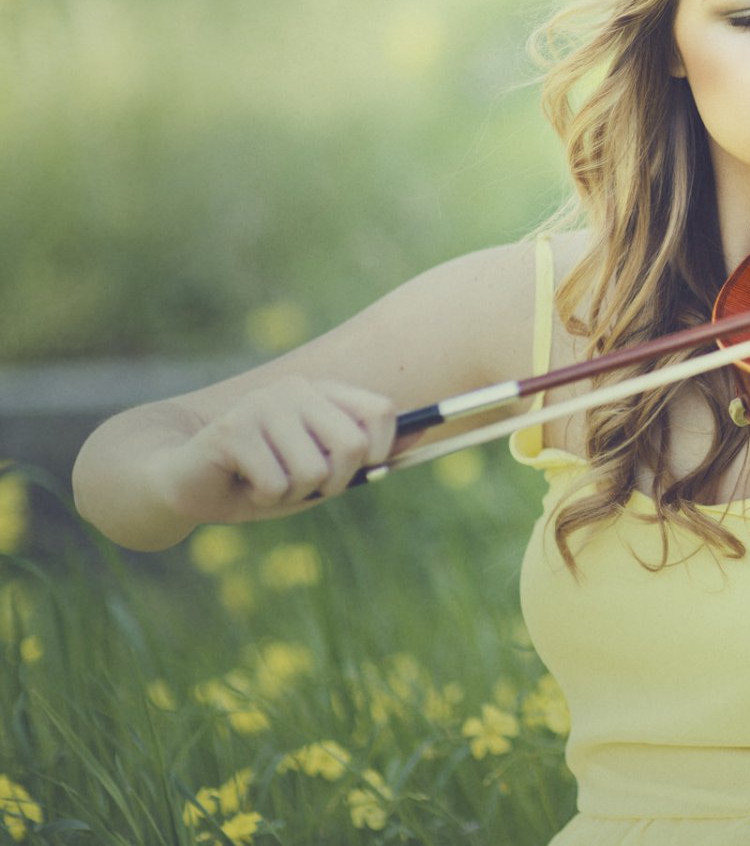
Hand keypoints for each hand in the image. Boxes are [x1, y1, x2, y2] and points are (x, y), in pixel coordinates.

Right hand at [152, 378, 398, 523]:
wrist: (180, 481)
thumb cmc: (258, 479)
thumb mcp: (319, 470)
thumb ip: (368, 452)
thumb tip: (428, 429)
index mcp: (320, 392)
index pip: (381, 411)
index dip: (381, 450)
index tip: (356, 472)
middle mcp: (294, 390)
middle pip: (354, 446)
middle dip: (333, 483)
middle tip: (299, 485)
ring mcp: (262, 405)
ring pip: (314, 472)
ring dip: (292, 494)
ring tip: (264, 481)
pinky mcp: (233, 430)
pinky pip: (277, 484)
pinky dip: (263, 498)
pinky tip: (242, 483)